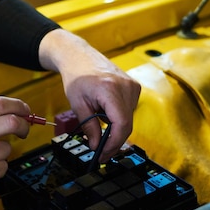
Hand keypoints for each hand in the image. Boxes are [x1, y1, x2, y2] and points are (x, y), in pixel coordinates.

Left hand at [40, 30, 140, 161]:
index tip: (103, 153)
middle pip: (127, 124)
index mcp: (111, 89)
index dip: (114, 142)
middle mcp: (126, 87)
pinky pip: (129, 110)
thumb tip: (96, 145)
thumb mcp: (77, 104)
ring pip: (129, 119)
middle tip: (101, 153)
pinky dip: (118, 119)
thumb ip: (88, 126)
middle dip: (114, 141)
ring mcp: (133, 86)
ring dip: (116, 130)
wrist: (79, 56)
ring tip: (99, 132)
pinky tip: (105, 118)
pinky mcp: (134, 87)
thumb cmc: (76, 76)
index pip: (122, 123)